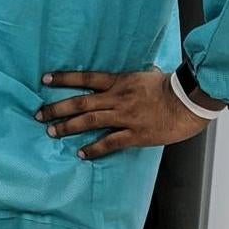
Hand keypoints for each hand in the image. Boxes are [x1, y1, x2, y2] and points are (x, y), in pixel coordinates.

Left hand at [35, 69, 210, 161]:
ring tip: (52, 132)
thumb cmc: (170, 86)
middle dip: (57, 109)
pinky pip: (109, 143)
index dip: (63, 78)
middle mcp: (117, 98)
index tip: (44, 80)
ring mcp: (125, 117)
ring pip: (89, 122)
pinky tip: (81, 153)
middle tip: (39, 115)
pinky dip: (93, 149)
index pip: (85, 78)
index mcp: (119, 81)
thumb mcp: (146, 74)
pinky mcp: (135, 134)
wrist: (189, 102)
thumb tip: (120, 79)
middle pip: (80, 103)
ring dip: (68, 127)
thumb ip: (128, 79)